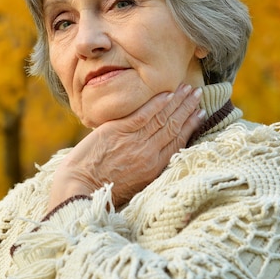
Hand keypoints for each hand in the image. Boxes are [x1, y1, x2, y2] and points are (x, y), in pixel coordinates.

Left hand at [47, 83, 204, 209]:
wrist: (79, 190)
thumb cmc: (102, 190)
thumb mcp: (134, 185)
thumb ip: (147, 168)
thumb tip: (155, 155)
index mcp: (154, 169)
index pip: (178, 142)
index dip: (191, 126)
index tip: (200, 113)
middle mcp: (149, 154)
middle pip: (174, 127)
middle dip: (188, 108)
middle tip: (198, 93)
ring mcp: (134, 142)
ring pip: (162, 118)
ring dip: (177, 101)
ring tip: (187, 89)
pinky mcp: (118, 132)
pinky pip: (143, 114)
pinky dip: (157, 103)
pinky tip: (167, 93)